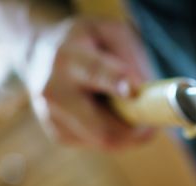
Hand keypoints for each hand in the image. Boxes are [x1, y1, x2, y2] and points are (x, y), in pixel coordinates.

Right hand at [24, 17, 153, 149]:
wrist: (39, 53)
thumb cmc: (87, 42)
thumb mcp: (109, 32)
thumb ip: (130, 56)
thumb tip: (145, 91)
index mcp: (69, 58)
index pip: (94, 73)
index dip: (115, 82)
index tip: (134, 91)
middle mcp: (55, 90)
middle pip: (104, 130)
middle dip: (137, 132)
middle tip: (156, 125)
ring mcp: (53, 117)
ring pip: (107, 142)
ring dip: (130, 133)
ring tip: (132, 111)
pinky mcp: (59, 134)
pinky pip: (101, 144)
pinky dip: (116, 134)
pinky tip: (111, 115)